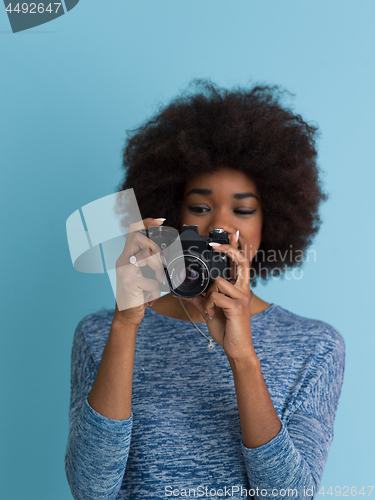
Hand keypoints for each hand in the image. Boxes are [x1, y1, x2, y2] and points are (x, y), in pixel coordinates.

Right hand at [114, 217, 165, 326]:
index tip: (161, 221)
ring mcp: (124, 271)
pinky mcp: (128, 283)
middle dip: (154, 246)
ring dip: (158, 267)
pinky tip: (152, 295)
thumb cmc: (139, 294)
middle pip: (137, 237)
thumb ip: (153, 263)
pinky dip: (155, 289)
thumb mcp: (146, 274)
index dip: (146, 221)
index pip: (133, 230)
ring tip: (159, 280)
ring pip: (145, 256)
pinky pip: (149, 280)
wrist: (127, 315)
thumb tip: (169, 256)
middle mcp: (123, 260)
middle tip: (162, 260)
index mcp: (128, 256)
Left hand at [181, 232, 256, 361]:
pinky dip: (208, 305)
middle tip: (213, 243)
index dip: (236, 247)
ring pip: (219, 281)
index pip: (240, 262)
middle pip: (241, 260)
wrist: (236, 348)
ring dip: (208, 294)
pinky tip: (211, 315)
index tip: (232, 233)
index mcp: (238, 287)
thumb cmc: (226, 327)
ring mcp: (242, 297)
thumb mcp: (210, 309)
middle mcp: (243, 289)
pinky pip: (216, 296)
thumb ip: (199, 297)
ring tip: (209, 309)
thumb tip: (182, 290)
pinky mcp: (238, 307)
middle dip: (228, 248)